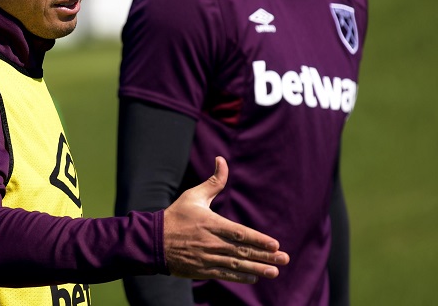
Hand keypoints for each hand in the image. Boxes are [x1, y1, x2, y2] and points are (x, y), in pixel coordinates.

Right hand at [163, 156, 289, 283]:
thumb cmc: (176, 215)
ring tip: (274, 272)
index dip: (257, 240)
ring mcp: (207, 258)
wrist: (154, 241)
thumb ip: (214, 181)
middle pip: (242, 251)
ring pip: (236, 265)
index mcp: (211, 224)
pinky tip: (253, 278)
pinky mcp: (202, 269)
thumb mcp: (194, 196)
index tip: (274, 244)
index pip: (239, 233)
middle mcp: (211, 243)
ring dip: (257, 269)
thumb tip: (222, 160)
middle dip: (265, 256)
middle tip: (284, 259)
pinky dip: (240, 277)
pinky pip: (224, 274)